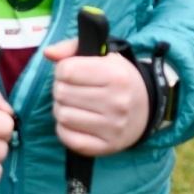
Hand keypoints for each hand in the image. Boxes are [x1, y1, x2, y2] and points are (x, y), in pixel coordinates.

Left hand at [43, 37, 149, 154]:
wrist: (145, 108)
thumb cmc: (117, 78)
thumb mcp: (102, 54)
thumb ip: (72, 47)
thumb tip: (48, 53)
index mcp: (116, 75)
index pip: (67, 70)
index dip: (62, 70)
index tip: (70, 72)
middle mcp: (117, 102)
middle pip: (62, 93)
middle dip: (60, 89)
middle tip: (71, 89)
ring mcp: (113, 127)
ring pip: (63, 116)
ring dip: (61, 109)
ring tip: (72, 105)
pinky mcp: (107, 146)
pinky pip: (69, 139)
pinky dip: (64, 130)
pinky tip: (74, 122)